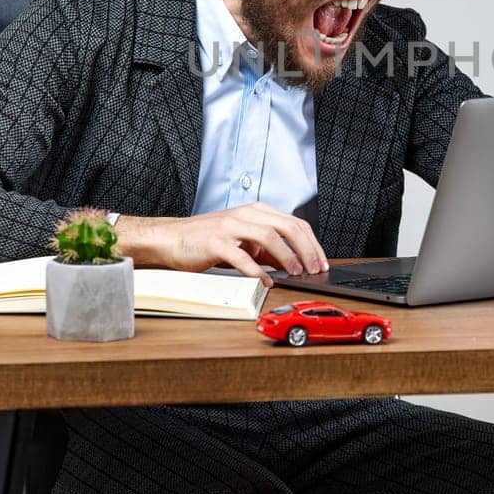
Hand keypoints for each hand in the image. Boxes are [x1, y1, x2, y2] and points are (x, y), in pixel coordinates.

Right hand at [115, 203, 328, 286]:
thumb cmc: (206, 239)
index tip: (321, 261)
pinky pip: (242, 257)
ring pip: (269, 236)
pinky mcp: (216, 242)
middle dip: (306, 249)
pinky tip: (266, 281)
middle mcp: (245, 215)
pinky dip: (257, 271)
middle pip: (286, 227)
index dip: (312, 243)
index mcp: (256, 211)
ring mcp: (230, 227)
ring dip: (287, 257)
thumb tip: (291, 262)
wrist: (172, 238)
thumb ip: (266, 249)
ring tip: (296, 273)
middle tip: (315, 268)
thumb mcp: (242, 240)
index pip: (294, 223)